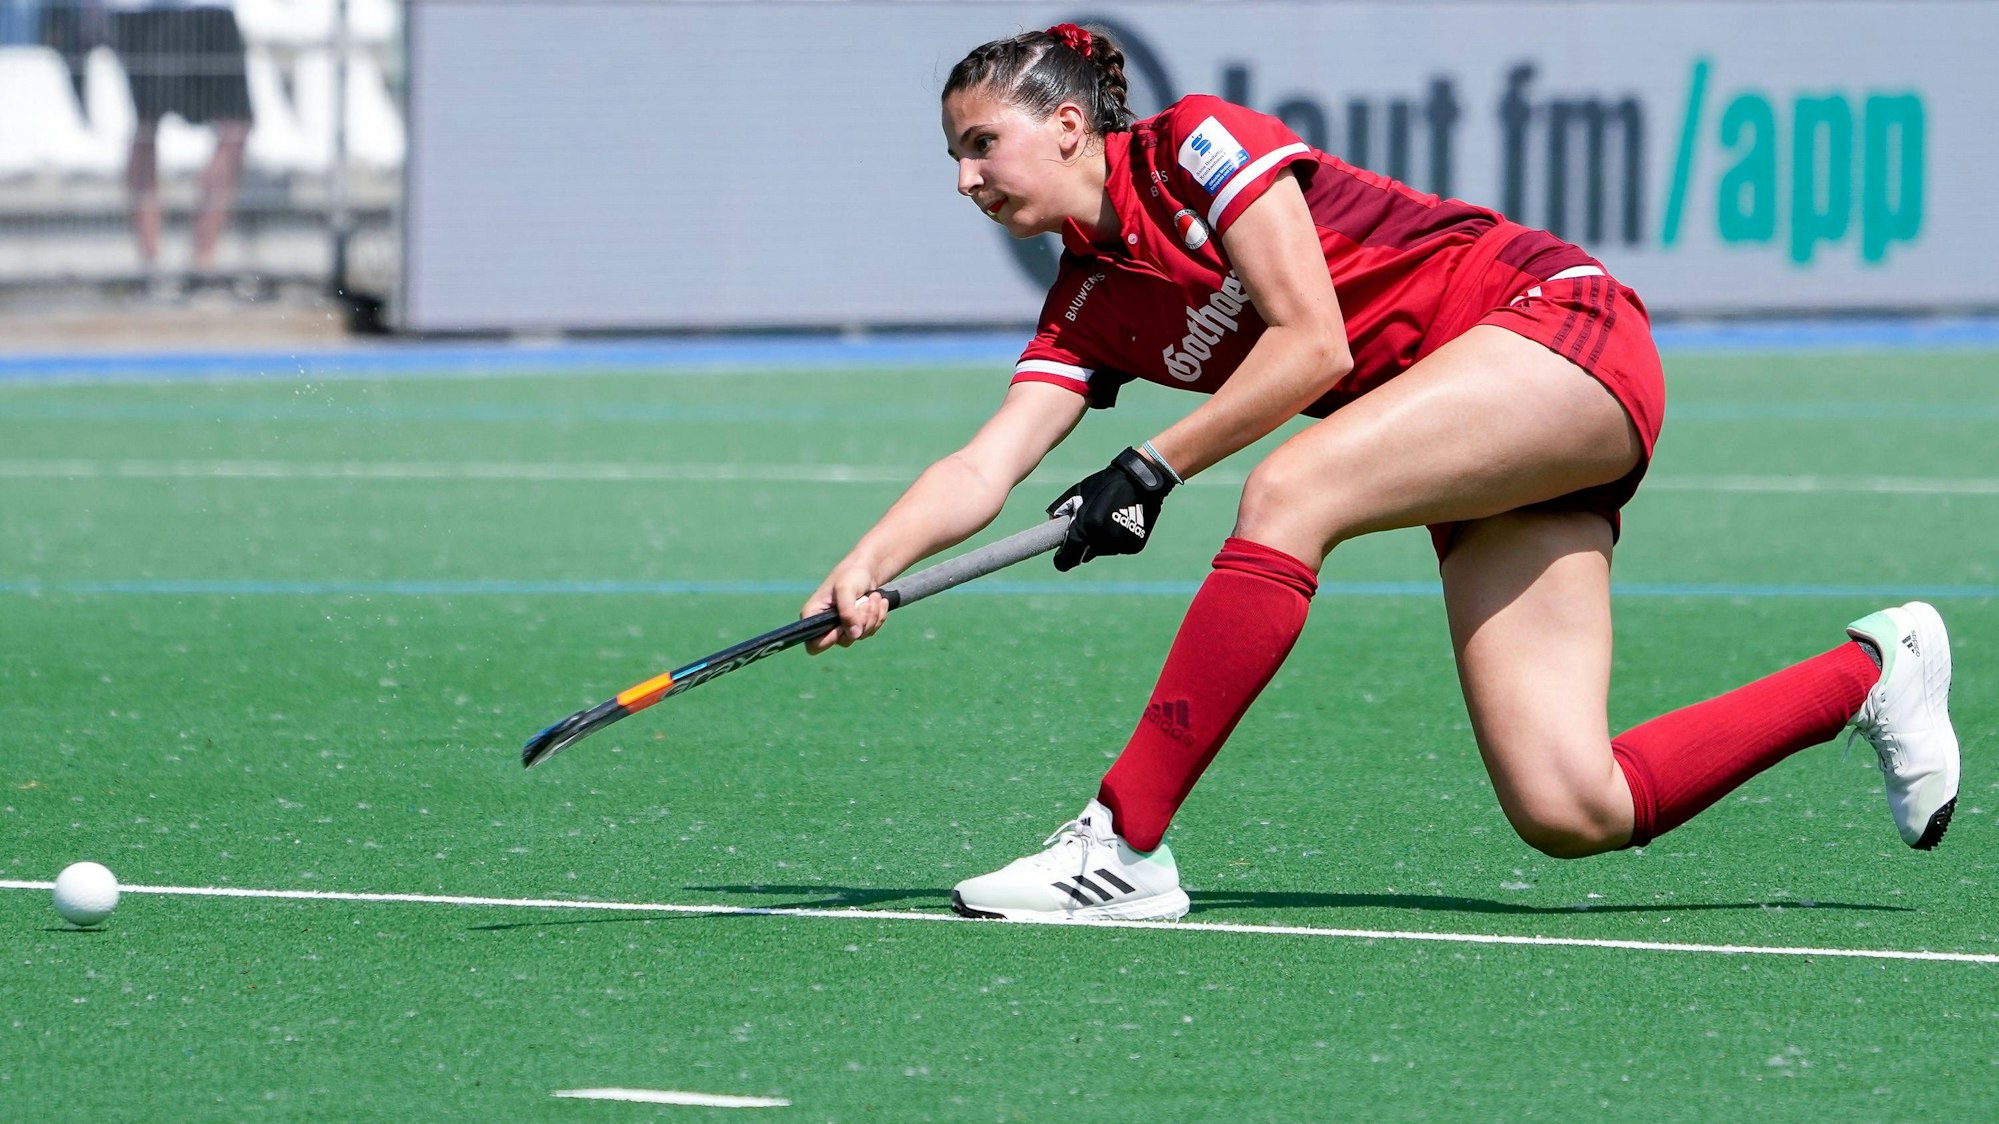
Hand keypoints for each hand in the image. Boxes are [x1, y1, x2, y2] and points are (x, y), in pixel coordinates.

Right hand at [801, 561, 888, 654]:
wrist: (868, 569)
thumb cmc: (851, 574)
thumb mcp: (846, 589)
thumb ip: (847, 611)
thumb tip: (854, 635)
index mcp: (813, 616)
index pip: (814, 644)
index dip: (831, 639)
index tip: (844, 624)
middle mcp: (825, 625)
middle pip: (844, 641)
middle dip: (860, 621)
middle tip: (866, 602)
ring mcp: (842, 627)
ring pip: (860, 636)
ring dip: (872, 616)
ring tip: (873, 597)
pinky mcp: (857, 625)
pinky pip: (870, 630)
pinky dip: (878, 616)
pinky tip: (878, 601)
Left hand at [1046, 447, 1175, 571]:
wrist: (1141, 480)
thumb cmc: (1105, 483)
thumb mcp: (1078, 492)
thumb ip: (1061, 510)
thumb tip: (1050, 524)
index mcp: (1086, 528)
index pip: (1067, 559)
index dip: (1062, 558)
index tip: (1061, 555)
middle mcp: (1103, 541)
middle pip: (1085, 554)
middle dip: (1084, 544)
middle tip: (1090, 525)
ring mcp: (1120, 545)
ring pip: (1102, 551)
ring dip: (1101, 540)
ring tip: (1108, 517)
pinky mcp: (1133, 546)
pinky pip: (1118, 548)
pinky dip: (1116, 539)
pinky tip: (1122, 521)